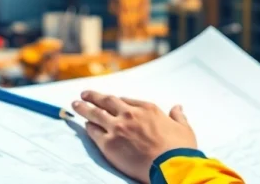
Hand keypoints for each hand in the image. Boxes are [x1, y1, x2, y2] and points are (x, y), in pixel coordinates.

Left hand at [72, 90, 197, 183]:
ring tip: (76, 105)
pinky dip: (88, 127)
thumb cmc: (179, 149)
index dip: (117, 101)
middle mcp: (129, 115)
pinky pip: (94, 132)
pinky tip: (84, 125)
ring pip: (95, 114)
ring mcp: (117, 128)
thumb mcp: (184, 128)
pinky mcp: (109, 144)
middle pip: (107, 102)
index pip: (126, 101)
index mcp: (147, 109)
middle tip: (84, 94)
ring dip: (84, 108)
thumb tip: (178, 107)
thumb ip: (178, 116)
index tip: (111, 101)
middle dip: (94, 97)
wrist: (170, 166)